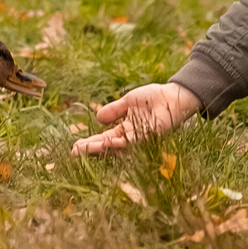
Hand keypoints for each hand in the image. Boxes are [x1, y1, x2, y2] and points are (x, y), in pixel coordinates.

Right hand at [70, 81, 201, 156]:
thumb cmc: (153, 98)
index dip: (90, 144)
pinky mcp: (152, 135)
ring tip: (85, 150)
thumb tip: (97, 119)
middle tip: (74, 153)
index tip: (74, 147)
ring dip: (101, 149)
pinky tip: (107, 142)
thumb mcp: (128, 102)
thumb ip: (114, 110)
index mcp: (125, 130)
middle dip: (91, 150)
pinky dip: (120, 142)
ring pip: (118, 147)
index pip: (104, 139)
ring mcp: (141, 138)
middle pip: (108, 147)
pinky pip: (134, 141)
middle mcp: (131, 138)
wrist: (174, 94)